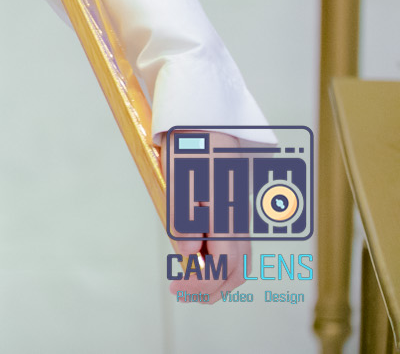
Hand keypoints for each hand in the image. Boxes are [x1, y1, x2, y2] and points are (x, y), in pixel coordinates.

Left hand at [163, 129, 250, 302]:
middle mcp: (239, 219)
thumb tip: (185, 253)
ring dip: (221, 281)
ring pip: (241, 261)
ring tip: (196, 289)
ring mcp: (241, 217)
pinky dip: (226, 266)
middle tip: (184, 295)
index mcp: (226, 212)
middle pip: (236, 269)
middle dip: (212, 288)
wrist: (207, 123)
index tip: (177, 289)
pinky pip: (239, 249)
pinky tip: (206, 266)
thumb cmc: (189, 149)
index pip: (220, 263)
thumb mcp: (178, 180)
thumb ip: (182, 218)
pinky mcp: (237, 213)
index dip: (200, 282)